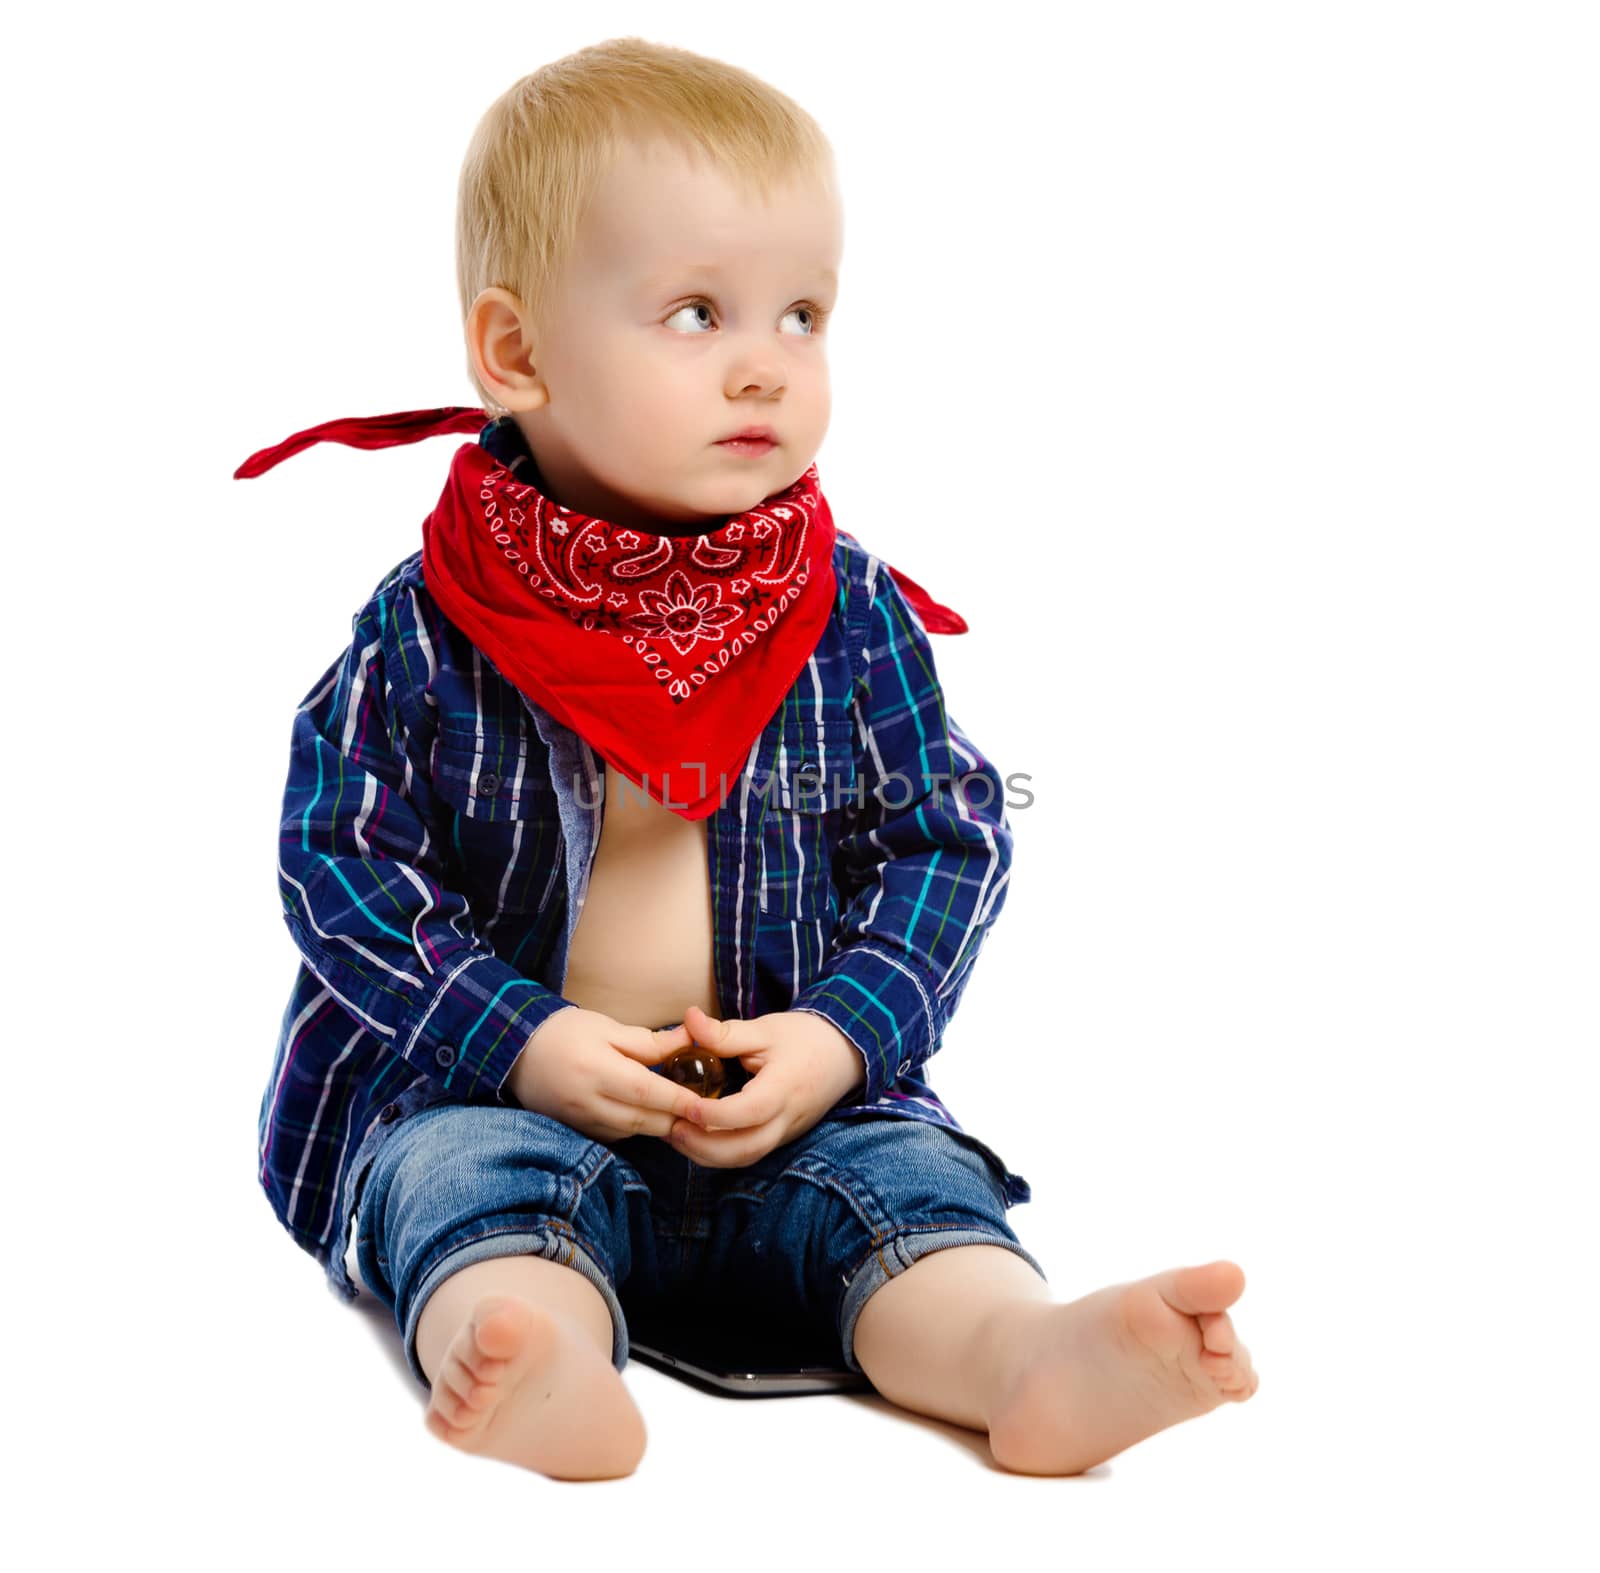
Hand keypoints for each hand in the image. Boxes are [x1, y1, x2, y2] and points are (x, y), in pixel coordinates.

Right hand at [505, 1006, 715, 1144]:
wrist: (516, 1051)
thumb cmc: (565, 1032)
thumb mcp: (607, 1027)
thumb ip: (650, 1042)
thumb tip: (690, 1043)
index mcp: (597, 1070)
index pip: (647, 1092)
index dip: (680, 1101)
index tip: (708, 1103)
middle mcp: (588, 1102)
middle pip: (644, 1120)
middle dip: (677, 1118)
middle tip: (706, 1109)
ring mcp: (581, 1121)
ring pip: (633, 1132)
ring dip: (660, 1124)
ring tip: (683, 1111)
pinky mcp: (577, 1131)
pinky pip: (617, 1135)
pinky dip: (637, 1127)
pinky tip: (650, 1114)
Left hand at [661, 1004, 865, 1168]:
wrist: (844, 1053)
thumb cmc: (803, 1037)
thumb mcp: (765, 1029)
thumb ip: (725, 1032)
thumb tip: (688, 1019)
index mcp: (784, 1087)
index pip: (749, 1112)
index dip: (714, 1115)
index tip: (685, 1105)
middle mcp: (788, 1118)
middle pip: (746, 1149)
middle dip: (704, 1147)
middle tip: (671, 1129)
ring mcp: (787, 1132)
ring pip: (747, 1158)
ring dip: (709, 1155)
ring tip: (677, 1135)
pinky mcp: (782, 1137)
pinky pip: (751, 1154)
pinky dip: (721, 1153)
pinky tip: (697, 1137)